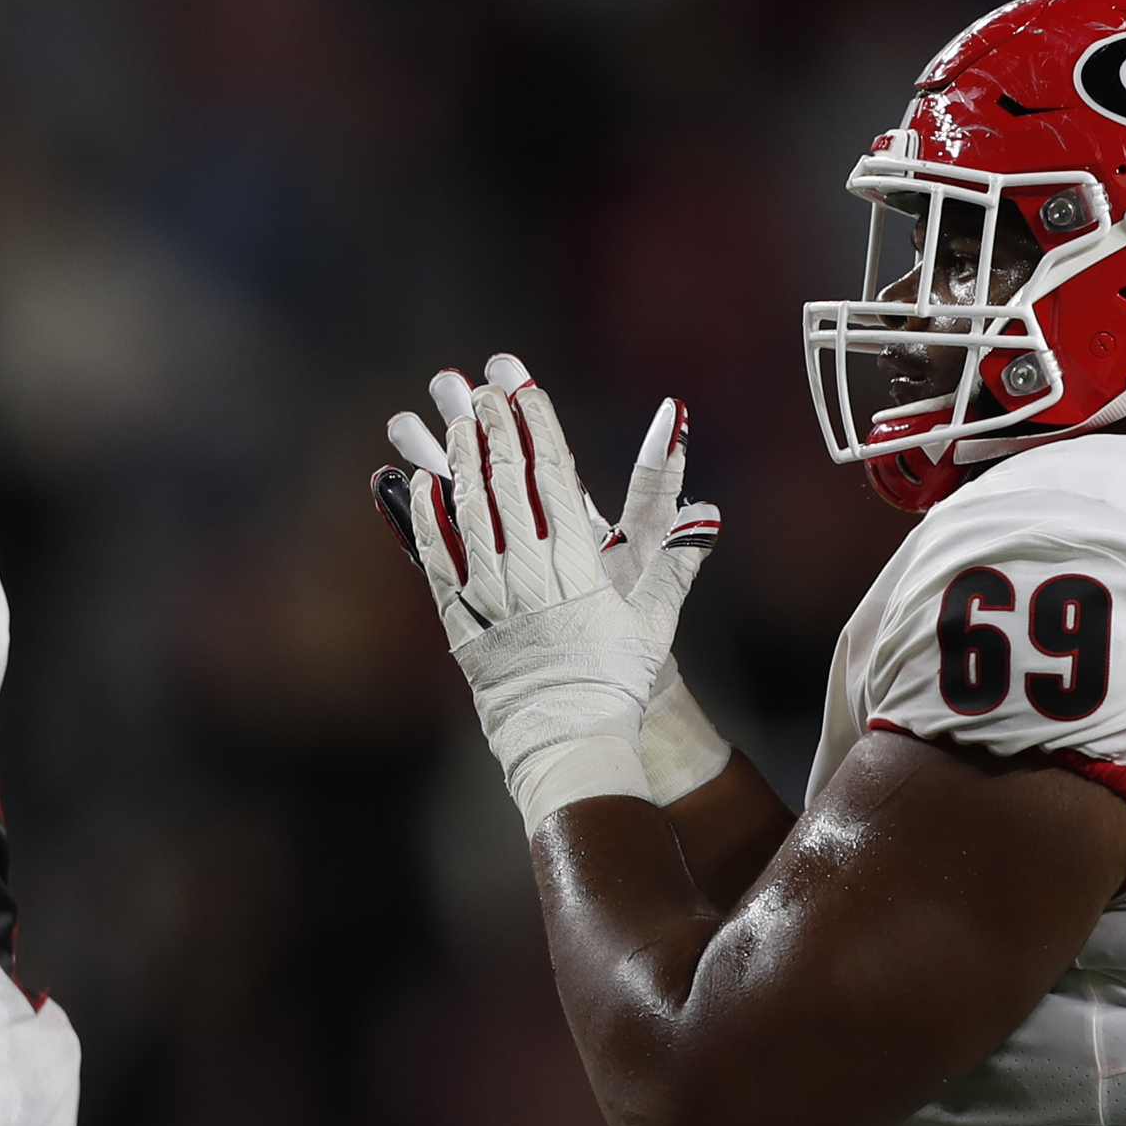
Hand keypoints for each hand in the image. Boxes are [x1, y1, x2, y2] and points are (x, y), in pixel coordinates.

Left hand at [372, 355, 715, 830]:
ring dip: (459, 459)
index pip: (554, 477)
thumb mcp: (654, 620)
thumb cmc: (616, 681)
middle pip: (506, 483)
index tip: (524, 386)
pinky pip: (438, 561)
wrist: (568, 741)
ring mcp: (490, 597)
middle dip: (493, 428)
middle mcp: (529, 573)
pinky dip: (427, 519)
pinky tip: (419, 483)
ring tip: (451, 416)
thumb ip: (677, 561)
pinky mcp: (461, 623)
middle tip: (479, 384)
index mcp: (576, 564)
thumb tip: (707, 515)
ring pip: (468, 513)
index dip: (537, 426)